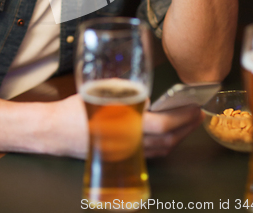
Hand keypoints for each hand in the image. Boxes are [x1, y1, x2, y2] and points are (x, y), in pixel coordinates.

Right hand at [47, 95, 201, 159]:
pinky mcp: (122, 158)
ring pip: (161, 149)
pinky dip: (166, 144)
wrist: (54, 132)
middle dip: (187, 127)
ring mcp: (125, 154)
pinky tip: (170, 135)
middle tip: (198, 113)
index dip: (182, 116)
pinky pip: (151, 154)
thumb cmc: (74, 111)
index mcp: (122, 127)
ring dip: (179, 136)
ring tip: (188, 122)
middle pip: (167, 141)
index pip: (162, 126)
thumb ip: (125, 93)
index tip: (194, 105)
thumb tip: (147, 95)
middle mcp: (128, 145)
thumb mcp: (99, 93)